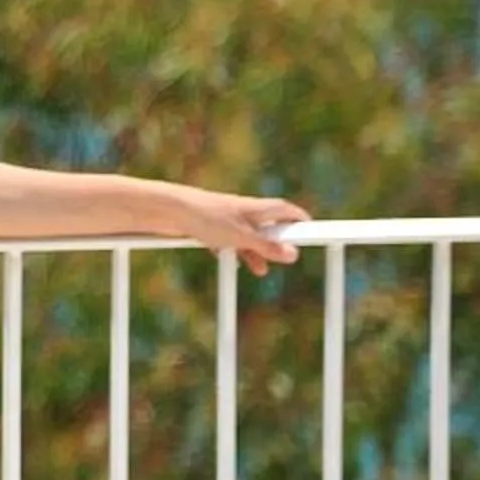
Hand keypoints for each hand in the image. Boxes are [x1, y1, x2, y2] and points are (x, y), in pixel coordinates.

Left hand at [167, 187, 309, 276]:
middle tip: (285, 257)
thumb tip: (293, 254)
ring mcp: (224, 218)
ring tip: (259, 270)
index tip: (312, 228)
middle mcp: (241, 210)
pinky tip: (228, 260)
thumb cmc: (206, 217)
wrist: (167, 209)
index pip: (285, 209)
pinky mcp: (207, 225)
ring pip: (245, 236)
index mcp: (255, 208)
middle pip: (266, 225)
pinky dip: (231, 250)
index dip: (298, 218)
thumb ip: (266, 246)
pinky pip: (225, 239)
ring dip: (253, 252)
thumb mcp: (241, 237)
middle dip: (276, 243)